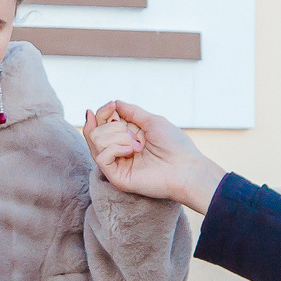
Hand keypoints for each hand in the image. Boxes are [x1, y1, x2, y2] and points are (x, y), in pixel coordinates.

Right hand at [82, 102, 226, 213]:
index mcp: (126, 137)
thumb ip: (131, 111)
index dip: (102, 112)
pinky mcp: (116, 177)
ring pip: (96, 141)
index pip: (100, 123)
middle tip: (135, 136)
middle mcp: (119, 150)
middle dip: (114, 126)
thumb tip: (113, 103)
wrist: (186, 168)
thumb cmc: (174, 145)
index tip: (112, 106)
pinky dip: (115, 148)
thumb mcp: (152, 121)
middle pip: (94, 131)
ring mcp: (116, 164)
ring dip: (117, 136)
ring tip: (137, 146)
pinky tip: (131, 151)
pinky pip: (101, 157)